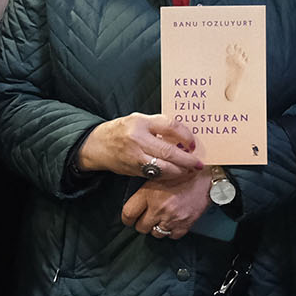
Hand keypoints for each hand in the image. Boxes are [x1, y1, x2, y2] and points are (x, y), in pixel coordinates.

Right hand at [79, 113, 203, 179]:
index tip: (193, 143)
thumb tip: (183, 136)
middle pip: (169, 151)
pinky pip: (156, 174)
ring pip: (163, 167)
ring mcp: (135, 156)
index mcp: (140, 122)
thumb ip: (158, 126)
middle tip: (198, 164)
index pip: (170, 126)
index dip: (186, 135)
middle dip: (187, 160)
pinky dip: (168, 175)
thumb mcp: (138, 120)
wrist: (97, 145)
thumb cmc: (121, 130)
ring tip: (189, 170)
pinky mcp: (133, 170)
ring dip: (179, 171)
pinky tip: (175, 174)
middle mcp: (137, 139)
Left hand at [120, 171, 210, 240]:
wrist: (205, 178)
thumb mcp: (157, 178)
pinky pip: (171, 236)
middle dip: (143, 224)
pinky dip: (171, 231)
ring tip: (162, 218)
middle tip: (148, 218)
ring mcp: (171, 218)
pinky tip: (173, 221)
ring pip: (155, 234)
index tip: (130, 219)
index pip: (128, 214)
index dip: (127, 219)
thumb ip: (144, 192)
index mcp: (148, 194)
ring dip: (157, 228)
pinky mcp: (184, 225)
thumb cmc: (181, 175)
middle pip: (141, 228)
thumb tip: (134, 206)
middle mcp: (158, 208)